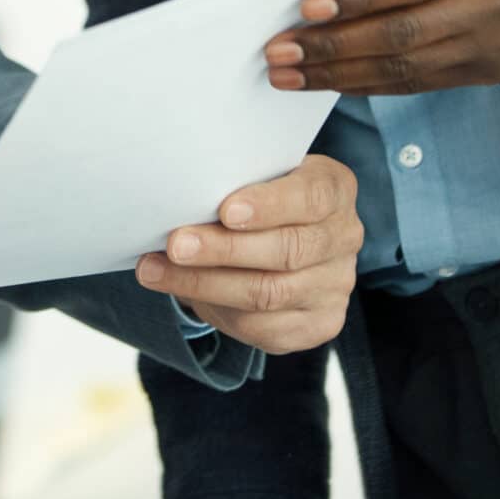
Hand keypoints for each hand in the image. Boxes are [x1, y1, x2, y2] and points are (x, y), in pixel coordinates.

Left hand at [135, 154, 360, 353]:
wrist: (283, 232)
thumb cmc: (258, 191)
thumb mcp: (255, 171)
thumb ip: (233, 178)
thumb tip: (178, 195)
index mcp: (335, 189)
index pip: (311, 197)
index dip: (270, 205)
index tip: (225, 210)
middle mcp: (344, 238)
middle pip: (286, 251)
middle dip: (223, 250)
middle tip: (175, 245)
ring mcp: (335, 285)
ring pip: (269, 294)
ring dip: (204, 284)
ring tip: (155, 270)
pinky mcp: (320, 324)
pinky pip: (264, 328)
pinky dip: (216, 311)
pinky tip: (181, 292)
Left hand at [265, 0, 499, 95]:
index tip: (307, 6)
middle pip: (404, 33)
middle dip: (333, 45)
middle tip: (277, 51)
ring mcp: (498, 46)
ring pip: (408, 67)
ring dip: (341, 74)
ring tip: (288, 75)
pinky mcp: (493, 72)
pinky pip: (423, 83)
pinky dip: (373, 85)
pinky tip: (332, 81)